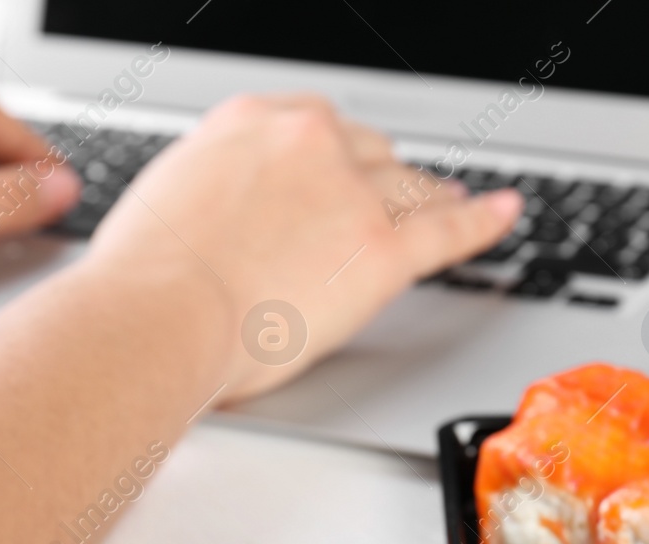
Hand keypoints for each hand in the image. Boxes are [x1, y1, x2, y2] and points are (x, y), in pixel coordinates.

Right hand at [83, 93, 522, 400]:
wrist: (159, 314)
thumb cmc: (144, 283)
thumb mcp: (165, 206)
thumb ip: (211, 198)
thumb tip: (219, 220)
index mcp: (247, 124)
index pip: (315, 127)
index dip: (336, 154)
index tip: (341, 166)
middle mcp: (306, 143)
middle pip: (368, 152)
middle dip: (380, 178)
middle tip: (388, 198)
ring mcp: (351, 192)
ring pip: (409, 186)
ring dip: (429, 196)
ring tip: (450, 203)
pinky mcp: (382, 248)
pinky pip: (449, 228)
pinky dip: (483, 220)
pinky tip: (504, 213)